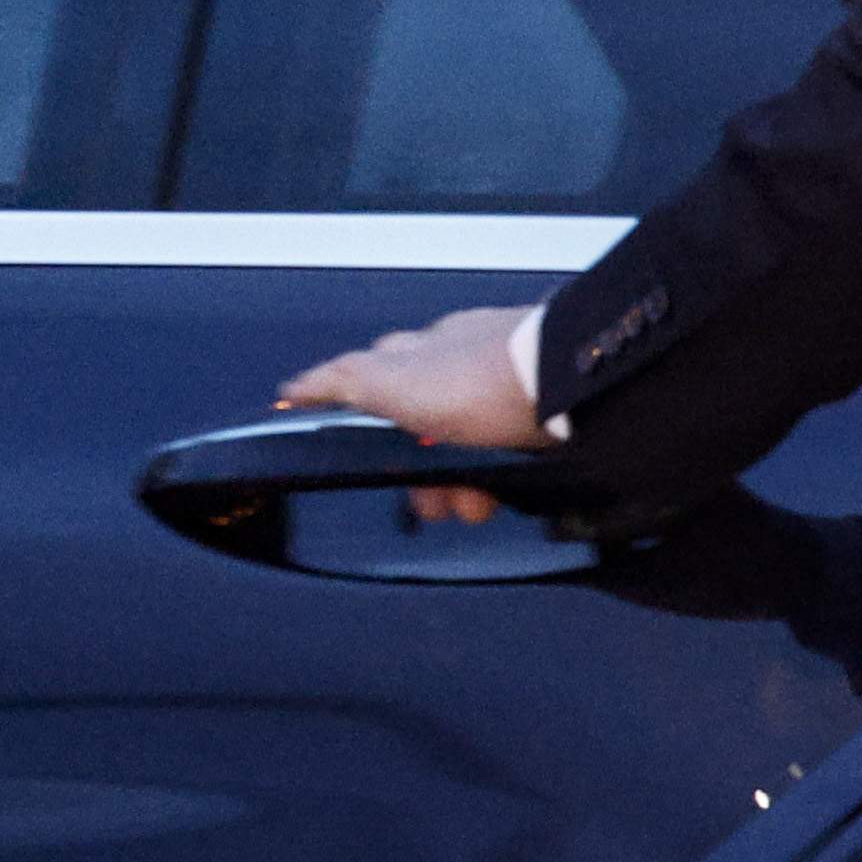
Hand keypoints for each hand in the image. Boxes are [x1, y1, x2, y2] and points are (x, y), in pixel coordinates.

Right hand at [281, 303, 548, 525]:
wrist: (568, 390)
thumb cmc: (482, 375)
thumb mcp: (390, 380)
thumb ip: (340, 381)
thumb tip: (294, 387)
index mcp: (421, 355)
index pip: (377, 391)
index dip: (371, 436)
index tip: (378, 469)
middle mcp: (460, 371)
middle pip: (425, 439)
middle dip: (424, 479)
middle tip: (433, 501)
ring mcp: (501, 398)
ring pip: (467, 459)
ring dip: (462, 491)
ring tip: (472, 505)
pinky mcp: (536, 425)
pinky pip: (506, 467)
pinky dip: (499, 487)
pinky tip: (501, 495)